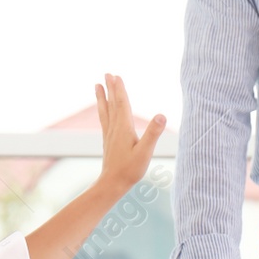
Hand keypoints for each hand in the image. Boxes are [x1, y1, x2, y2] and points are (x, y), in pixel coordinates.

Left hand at [95, 73, 165, 191]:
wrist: (112, 184)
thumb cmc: (130, 170)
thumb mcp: (145, 152)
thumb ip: (153, 134)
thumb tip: (161, 116)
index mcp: (124, 128)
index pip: (122, 103)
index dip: (120, 89)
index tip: (116, 75)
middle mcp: (114, 128)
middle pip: (112, 103)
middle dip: (110, 88)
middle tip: (107, 74)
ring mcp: (110, 134)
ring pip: (105, 110)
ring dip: (102, 97)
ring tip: (97, 86)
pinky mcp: (108, 141)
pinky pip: (104, 120)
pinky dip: (103, 110)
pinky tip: (102, 110)